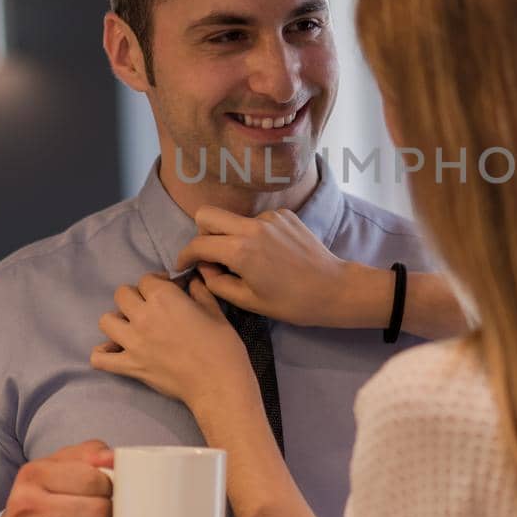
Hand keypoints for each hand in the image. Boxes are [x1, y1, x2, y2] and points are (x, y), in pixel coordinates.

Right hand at [0, 439, 113, 516]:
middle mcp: (27, 505)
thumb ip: (90, 454)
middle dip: (110, 513)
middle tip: (103, 515)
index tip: (106, 491)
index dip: (109, 486)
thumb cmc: (45, 500)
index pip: (91, 478)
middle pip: (98, 509)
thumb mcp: (60, 467)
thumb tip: (114, 457)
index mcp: (34, 474)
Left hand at [91, 272, 255, 410]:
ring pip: (106, 321)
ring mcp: (132, 342)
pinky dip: (104, 354)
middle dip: (136, 297)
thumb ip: (199, 292)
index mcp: (164, 298)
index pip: (147, 279)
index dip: (158, 283)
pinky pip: (100, 358)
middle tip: (151, 308)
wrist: (217, 384)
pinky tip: (116, 352)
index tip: (169, 291)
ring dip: (118, 321)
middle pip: (122, 294)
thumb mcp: (215, 312)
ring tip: (133, 328)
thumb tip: (192, 281)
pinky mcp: (129, 366)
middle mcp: (143, 316)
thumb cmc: (222, 347)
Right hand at [176, 207, 381, 327]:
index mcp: (240, 250)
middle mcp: (252, 226)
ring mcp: (270, 217)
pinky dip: (253, 234)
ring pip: (234, 218)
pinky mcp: (285, 215)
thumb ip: (217, 282)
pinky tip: (269, 254)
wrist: (334, 289)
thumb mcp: (249, 301)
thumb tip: (204, 268)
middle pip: (208, 214)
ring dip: (230, 235)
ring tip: (246, 262)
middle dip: (201, 233)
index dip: (184, 256)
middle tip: (210, 256)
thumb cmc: (292, 302)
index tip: (182, 265)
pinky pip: (256, 220)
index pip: (198, 244)